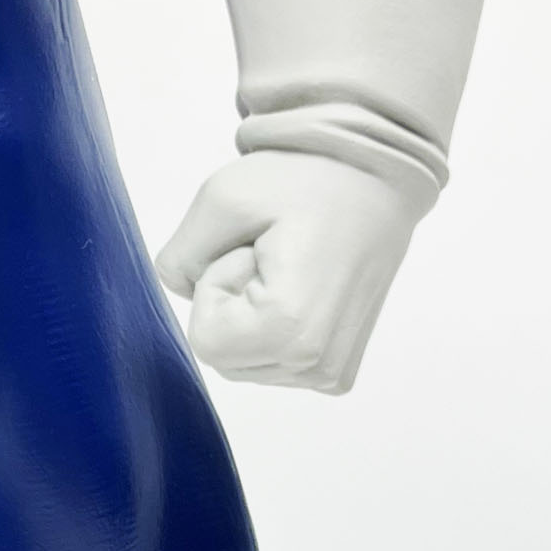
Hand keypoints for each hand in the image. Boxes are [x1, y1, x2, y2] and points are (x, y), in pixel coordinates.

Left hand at [156, 150, 424, 393]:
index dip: (215, 288)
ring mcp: (331, 372)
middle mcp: (318, 365)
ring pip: (245, 361)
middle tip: (270, 256)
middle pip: (224, 357)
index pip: (205, 340)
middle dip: (231, 303)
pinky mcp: (338, 370)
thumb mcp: (221, 199)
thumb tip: (180, 290)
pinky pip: (272, 362)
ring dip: (250, 313)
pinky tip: (301, 286)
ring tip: (288, 267)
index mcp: (293, 331)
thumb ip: (179, 257)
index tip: (252, 251)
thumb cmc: (303, 181)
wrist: (372, 177)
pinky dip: (271, 327)